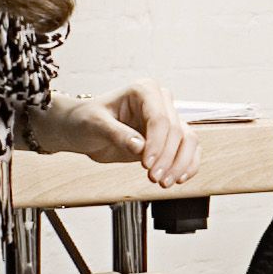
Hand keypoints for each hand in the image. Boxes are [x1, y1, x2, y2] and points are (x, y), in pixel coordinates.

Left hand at [34, 80, 199, 186]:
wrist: (83, 130)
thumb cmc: (86, 119)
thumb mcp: (96, 124)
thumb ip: (118, 133)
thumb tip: (140, 146)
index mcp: (144, 90)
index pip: (160, 118)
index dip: (157, 143)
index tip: (147, 164)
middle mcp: (160, 102)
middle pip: (176, 131)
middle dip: (167, 158)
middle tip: (154, 177)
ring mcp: (168, 119)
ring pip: (188, 140)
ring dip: (180, 164)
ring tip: (164, 182)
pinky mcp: (170, 138)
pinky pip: (189, 150)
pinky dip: (188, 165)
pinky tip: (179, 179)